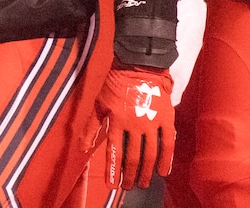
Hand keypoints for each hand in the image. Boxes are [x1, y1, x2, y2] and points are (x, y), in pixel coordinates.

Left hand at [83, 57, 174, 189]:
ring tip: (143, 183)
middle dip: (129, 176)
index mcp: (116, 121)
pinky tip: (163, 172)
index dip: (113, 172)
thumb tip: (82, 149)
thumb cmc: (116, 83)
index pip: (113, 153)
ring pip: (149, 155)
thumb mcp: (99, 103)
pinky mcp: (166, 118)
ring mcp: (151, 122)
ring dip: (146, 172)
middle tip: (129, 186)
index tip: (112, 186)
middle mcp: (134, 125)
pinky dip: (166, 160)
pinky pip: (168, 144)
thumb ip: (90, 127)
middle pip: (132, 158)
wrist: (139, 63)